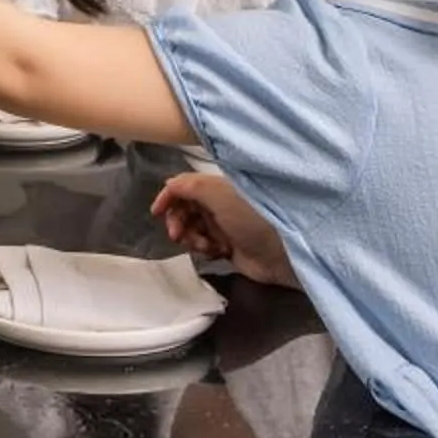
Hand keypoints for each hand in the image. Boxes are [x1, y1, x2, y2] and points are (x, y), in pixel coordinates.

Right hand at [152, 172, 297, 288]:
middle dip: (178, 221)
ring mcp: (225, 226)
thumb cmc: (250, 217)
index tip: (156, 213)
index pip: (185, 187)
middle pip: (185, 209)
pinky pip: (205, 247)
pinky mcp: (229, 248)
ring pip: (193, 230)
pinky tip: (217, 253)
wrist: (281, 252)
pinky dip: (205, 249)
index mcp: (218, 186)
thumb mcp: (217, 193)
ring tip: (205, 246)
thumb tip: (168, 184)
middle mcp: (220, 204)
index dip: (169, 197)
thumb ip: (188, 185)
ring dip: (192, 238)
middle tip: (178, 234)